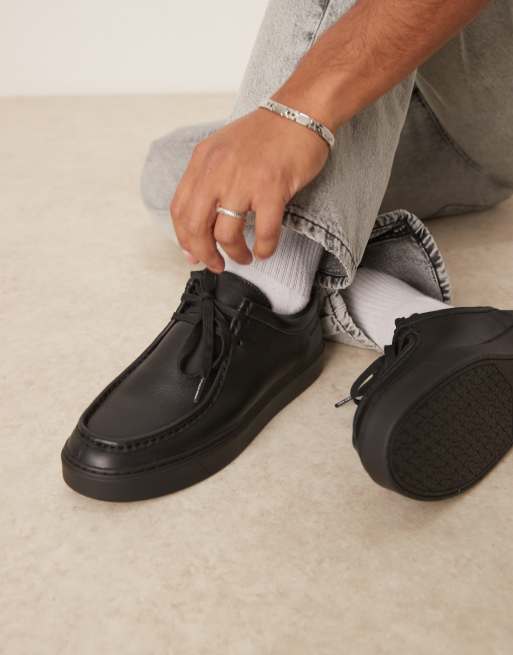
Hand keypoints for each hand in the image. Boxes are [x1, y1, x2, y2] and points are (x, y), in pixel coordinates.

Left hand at [170, 107, 328, 271]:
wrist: (301, 110)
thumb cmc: (267, 133)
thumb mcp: (224, 149)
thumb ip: (210, 181)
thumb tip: (202, 222)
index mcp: (203, 161)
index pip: (179, 209)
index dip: (184, 238)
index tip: (193, 253)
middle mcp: (218, 170)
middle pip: (196, 227)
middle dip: (204, 254)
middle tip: (216, 265)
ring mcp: (244, 180)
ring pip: (226, 233)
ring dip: (235, 254)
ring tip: (244, 257)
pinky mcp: (272, 187)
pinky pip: (263, 231)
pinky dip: (263, 248)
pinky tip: (264, 250)